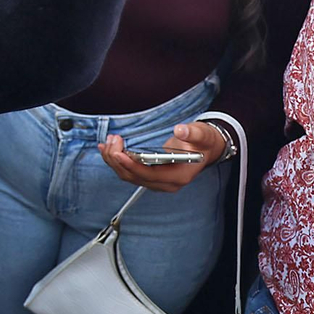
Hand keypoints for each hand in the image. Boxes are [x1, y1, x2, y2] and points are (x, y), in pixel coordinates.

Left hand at [98, 121, 227, 191]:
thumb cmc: (203, 142)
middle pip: (134, 177)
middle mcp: (166, 183)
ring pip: (128, 176)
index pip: (150, 175)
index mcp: (179, 176)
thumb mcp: (202, 135)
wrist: (206, 148)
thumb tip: (180, 130)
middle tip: (111, 141)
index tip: (117, 153)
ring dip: (114, 161)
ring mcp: (157, 181)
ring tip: (107, 143)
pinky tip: (108, 150)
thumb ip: (192, 133)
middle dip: (118, 160)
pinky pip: (129, 172)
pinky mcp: (150, 176)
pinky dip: (117, 162)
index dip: (132, 165)